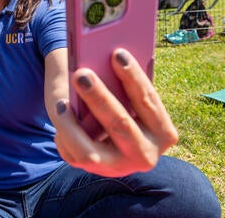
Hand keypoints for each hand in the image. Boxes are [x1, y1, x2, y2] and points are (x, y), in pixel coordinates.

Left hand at [54, 48, 177, 176]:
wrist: (116, 143)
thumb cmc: (126, 106)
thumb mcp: (131, 98)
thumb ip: (122, 85)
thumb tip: (99, 62)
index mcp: (164, 133)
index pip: (148, 100)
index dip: (133, 76)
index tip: (117, 53)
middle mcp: (145, 155)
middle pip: (120, 124)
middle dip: (99, 97)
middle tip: (81, 73)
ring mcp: (119, 167)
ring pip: (89, 151)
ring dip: (71, 125)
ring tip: (61, 102)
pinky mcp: (95, 171)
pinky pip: (73, 154)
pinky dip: (64, 134)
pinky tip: (60, 114)